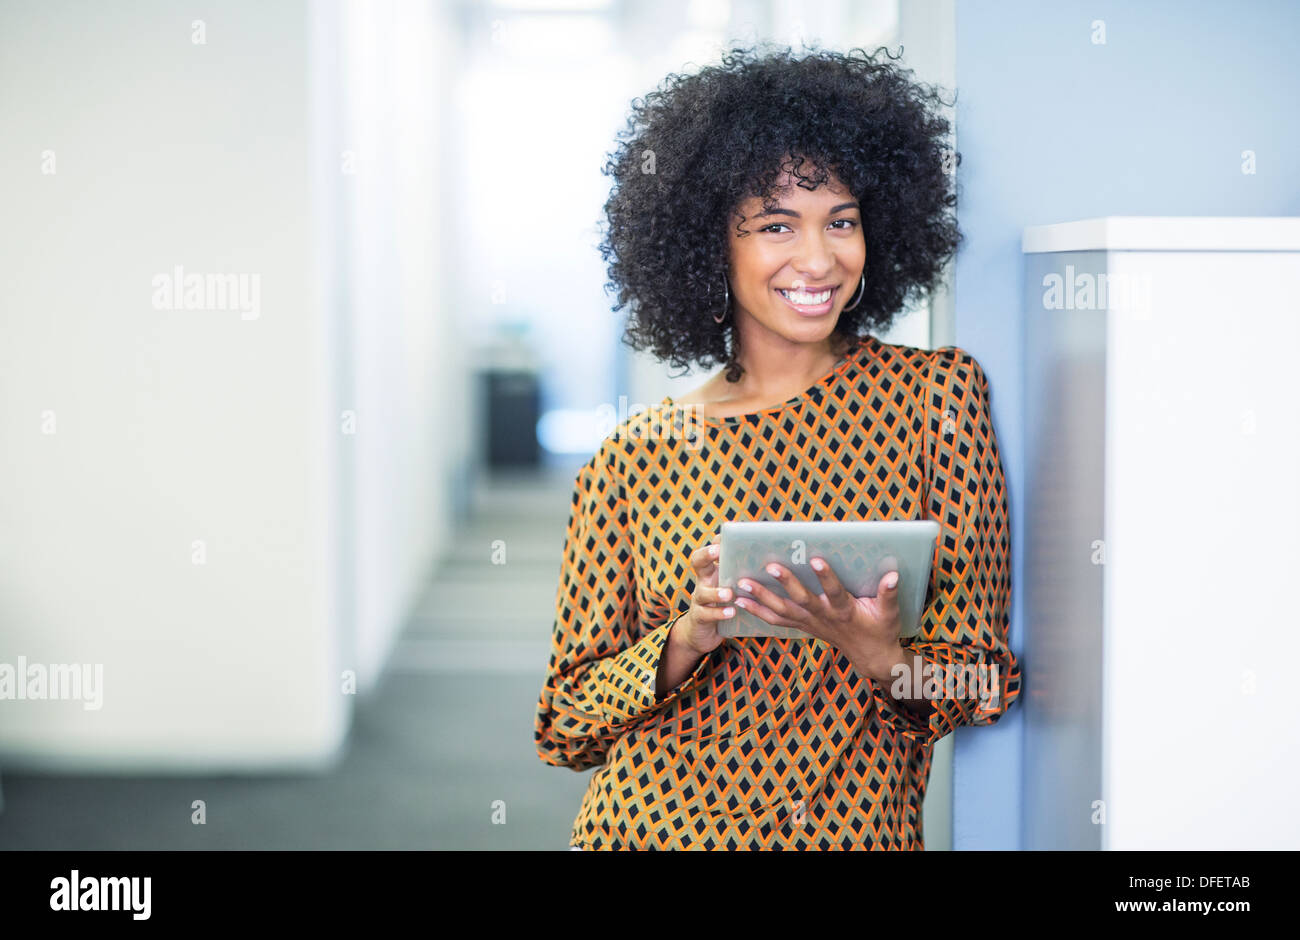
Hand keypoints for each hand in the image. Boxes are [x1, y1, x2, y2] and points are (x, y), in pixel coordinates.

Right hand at [675, 530, 733, 655]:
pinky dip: (719, 613)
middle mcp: (703, 581)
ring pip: (702, 592)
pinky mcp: (699, 617)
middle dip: (706, 555)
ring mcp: (699, 599)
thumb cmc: (724, 604)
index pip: (711, 550)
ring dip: (716, 592)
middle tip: (718, 551)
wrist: (702, 632)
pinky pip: (707, 614)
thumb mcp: (730, 586)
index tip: (727, 536)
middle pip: (697, 562)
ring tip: (729, 593)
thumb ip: (744, 575)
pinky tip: (731, 612)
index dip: (716, 541)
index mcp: (712, 571)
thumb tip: (775, 562)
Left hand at [733, 557, 902, 677]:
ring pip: (783, 611)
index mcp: (846, 611)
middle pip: (802, 600)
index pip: (835, 593)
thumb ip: (889, 594)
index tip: (816, 559)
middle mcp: (824, 617)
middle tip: (769, 566)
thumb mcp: (890, 614)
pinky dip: (758, 612)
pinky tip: (740, 602)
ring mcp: (811, 624)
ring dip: (761, 598)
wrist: (871, 658)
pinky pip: (776, 621)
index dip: (827, 578)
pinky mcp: (803, 627)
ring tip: (741, 584)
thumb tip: (893, 575)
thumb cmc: (881, 631)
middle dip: (785, 583)